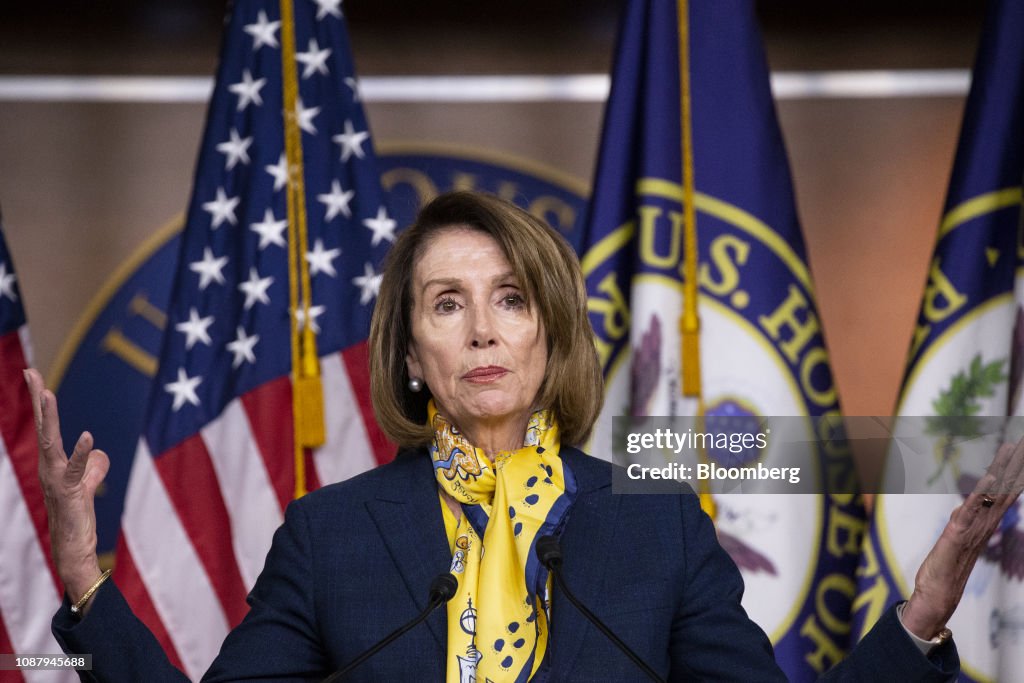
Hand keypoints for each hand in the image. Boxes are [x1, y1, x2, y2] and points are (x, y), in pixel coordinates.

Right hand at [24, 368, 109, 604]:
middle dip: (37, 398)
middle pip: (43, 427)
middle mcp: (49, 467)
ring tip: (48, 394)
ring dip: (49, 418)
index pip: (45, 425)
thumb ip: (93, 466)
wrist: (72, 548)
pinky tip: (89, 436)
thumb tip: (99, 451)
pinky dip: (82, 453)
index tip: (33, 373)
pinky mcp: (71, 492)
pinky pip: (76, 470)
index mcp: (53, 462)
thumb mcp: (87, 484)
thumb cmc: (77, 516)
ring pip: (51, 443)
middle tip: (30, 372)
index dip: (40, 400)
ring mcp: (56, 479)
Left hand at [901, 438, 1023, 639]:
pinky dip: (980, 494)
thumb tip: (968, 505)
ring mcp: (974, 527)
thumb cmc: (948, 565)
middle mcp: (985, 522)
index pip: (1006, 491)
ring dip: (1002, 470)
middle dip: (1016, 463)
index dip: (1015, 470)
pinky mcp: (958, 533)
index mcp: (986, 521)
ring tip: (1011, 448)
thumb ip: (965, 518)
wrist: (939, 592)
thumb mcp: (959, 535)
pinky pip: (971, 510)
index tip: (1021, 447)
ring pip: (992, 495)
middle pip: (1006, 488)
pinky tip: (989, 478)